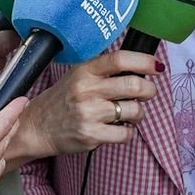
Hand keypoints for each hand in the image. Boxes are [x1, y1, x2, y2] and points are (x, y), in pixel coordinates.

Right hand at [13, 50, 159, 158]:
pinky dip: (128, 132)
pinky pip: (126, 134)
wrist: (37, 126)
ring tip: (129, 113)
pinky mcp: (91, 135)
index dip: (143, 61)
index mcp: (85, 71)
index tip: (156, 66)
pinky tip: (119, 128)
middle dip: (149, 90)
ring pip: (134, 111)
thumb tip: (141, 66)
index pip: (120, 60)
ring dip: (138, 113)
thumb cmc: (63, 99)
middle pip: (134, 85)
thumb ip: (104, 70)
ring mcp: (89, 114)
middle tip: (147, 93)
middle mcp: (87, 90)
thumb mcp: (78, 75)